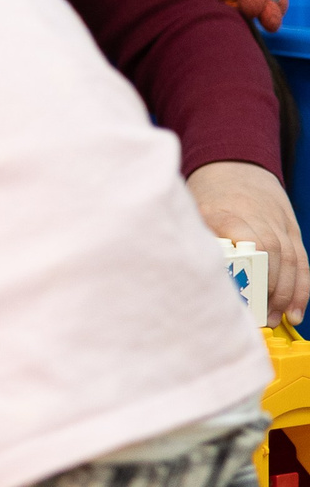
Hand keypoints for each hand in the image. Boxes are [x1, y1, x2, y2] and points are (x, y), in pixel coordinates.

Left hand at [188, 160, 306, 323]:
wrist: (231, 167)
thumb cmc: (205, 197)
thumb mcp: (189, 213)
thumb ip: (192, 239)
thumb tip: (188, 276)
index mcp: (228, 212)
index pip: (254, 241)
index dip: (256, 271)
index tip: (247, 297)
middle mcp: (260, 217)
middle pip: (275, 254)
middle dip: (271, 289)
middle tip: (262, 318)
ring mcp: (279, 223)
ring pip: (293, 260)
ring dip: (289, 294)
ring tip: (279, 319)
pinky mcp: (291, 231)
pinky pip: (302, 261)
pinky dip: (301, 288)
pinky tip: (296, 311)